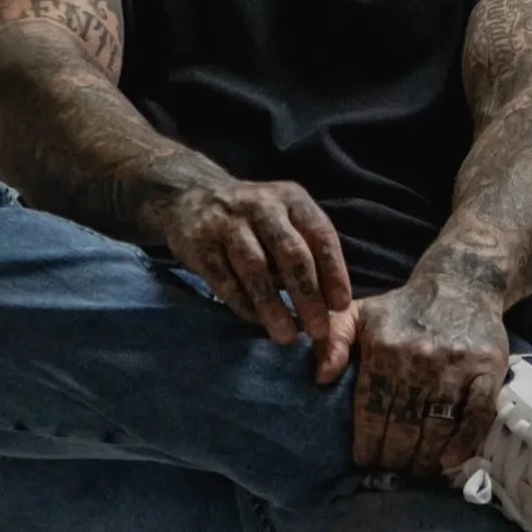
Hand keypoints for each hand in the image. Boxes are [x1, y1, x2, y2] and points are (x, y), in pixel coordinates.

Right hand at [150, 172, 354, 372]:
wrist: (191, 195)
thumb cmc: (252, 217)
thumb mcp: (285, 216)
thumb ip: (307, 249)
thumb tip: (330, 302)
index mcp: (291, 199)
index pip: (320, 236)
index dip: (334, 273)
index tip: (340, 307)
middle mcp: (262, 206)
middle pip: (291, 253)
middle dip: (308, 296)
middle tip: (318, 330)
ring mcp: (228, 224)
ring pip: (256, 269)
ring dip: (274, 307)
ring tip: (286, 336)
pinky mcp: (200, 244)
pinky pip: (225, 280)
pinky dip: (243, 304)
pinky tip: (256, 321)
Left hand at [351, 267, 509, 477]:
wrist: (462, 282)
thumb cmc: (404, 308)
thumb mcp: (358, 313)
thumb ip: (331, 340)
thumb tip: (320, 378)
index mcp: (385, 349)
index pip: (371, 411)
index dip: (366, 444)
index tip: (364, 462)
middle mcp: (420, 359)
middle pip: (403, 426)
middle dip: (394, 458)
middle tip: (390, 472)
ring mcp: (456, 366)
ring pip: (437, 427)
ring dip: (424, 459)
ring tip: (415, 472)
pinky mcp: (488, 370)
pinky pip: (477, 416)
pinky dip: (463, 443)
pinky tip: (448, 461)